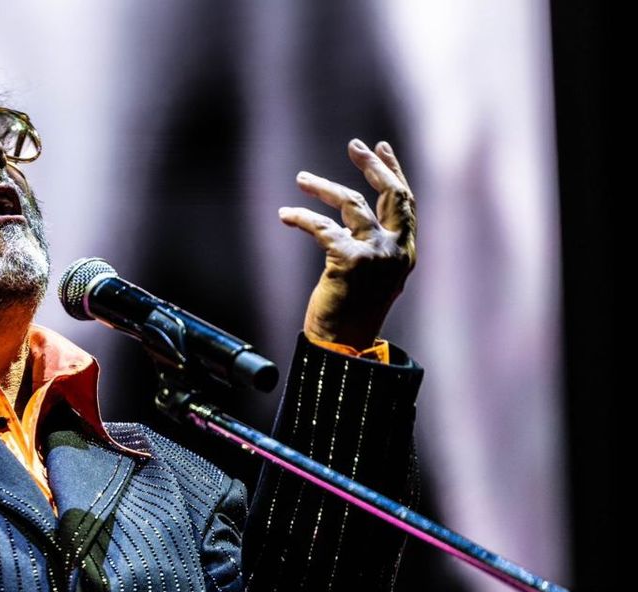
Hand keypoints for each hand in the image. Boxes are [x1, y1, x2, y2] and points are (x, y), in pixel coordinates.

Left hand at [279, 139, 416, 349]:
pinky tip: (285, 215)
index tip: (381, 148)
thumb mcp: (372, 275)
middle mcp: (397, 250)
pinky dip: (301, 218)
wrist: (343, 346)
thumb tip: (351, 218)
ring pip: (351, 204)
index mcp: (406, 252)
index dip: (394, 172)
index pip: (405, 203)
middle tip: (355, 145)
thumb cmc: (352, 313)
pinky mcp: (350, 261)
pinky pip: (322, 227)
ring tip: (301, 179)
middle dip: (373, 166)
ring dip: (323, 188)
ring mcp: (376, 254)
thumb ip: (371, 245)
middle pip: (391, 194)